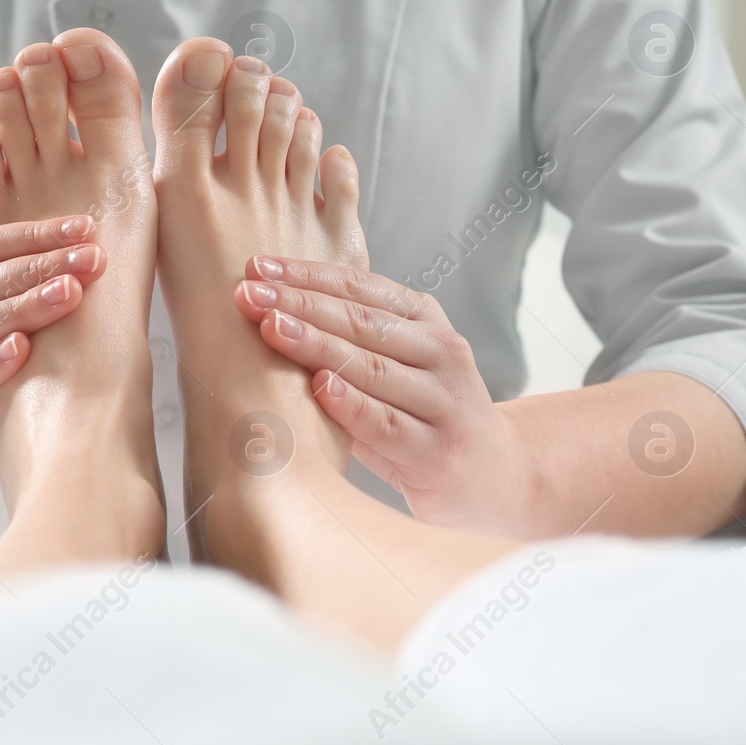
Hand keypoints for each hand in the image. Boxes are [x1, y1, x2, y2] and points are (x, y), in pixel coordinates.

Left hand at [232, 256, 538, 534]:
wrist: (497, 477)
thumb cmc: (427, 419)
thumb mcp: (401, 367)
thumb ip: (353, 342)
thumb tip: (266, 314)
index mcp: (426, 322)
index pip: (361, 288)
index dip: (308, 275)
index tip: (257, 267)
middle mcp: (442, 352)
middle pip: (362, 321)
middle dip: (300, 303)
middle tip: (248, 292)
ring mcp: (444, 400)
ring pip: (372, 366)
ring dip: (316, 344)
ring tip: (271, 327)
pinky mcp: (438, 450)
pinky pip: (387, 423)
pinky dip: (351, 404)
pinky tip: (319, 387)